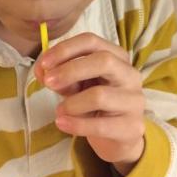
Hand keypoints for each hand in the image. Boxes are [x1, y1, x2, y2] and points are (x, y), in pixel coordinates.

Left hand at [34, 32, 145, 173]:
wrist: (117, 136)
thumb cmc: (94, 103)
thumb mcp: (75, 84)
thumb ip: (59, 75)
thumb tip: (41, 70)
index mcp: (116, 56)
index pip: (91, 41)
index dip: (65, 49)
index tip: (44, 63)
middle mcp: (130, 74)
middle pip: (103, 60)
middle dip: (70, 70)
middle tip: (48, 82)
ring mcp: (134, 100)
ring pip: (100, 95)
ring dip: (72, 102)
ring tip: (59, 110)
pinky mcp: (132, 127)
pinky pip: (101, 125)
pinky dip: (77, 124)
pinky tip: (62, 123)